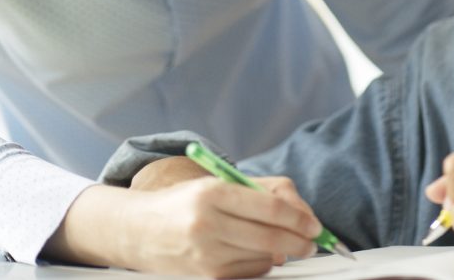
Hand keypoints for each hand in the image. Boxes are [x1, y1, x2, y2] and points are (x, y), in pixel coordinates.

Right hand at [123, 176, 322, 276]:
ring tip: (278, 242)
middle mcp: (207, 224)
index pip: (270, 208)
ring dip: (281, 252)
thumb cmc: (186, 203)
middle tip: (312, 242)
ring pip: (264, 258)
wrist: (139, 231)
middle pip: (271, 238)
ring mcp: (205, 254)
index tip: (315, 225)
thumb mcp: (219, 183)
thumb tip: (302, 216)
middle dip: (301, 242)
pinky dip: (262, 264)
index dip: (300, 218)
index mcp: (213, 192)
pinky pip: (250, 272)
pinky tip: (254, 252)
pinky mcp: (206, 277)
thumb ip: (264, 192)